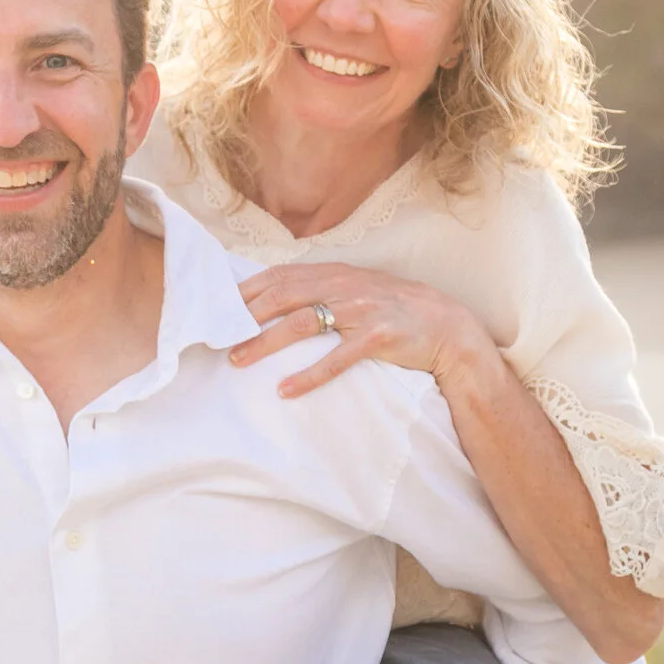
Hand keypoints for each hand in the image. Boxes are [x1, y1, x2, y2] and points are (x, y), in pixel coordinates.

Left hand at [230, 262, 496, 398]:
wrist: (446, 326)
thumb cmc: (393, 309)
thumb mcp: (356, 289)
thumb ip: (320, 289)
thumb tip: (273, 299)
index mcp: (335, 273)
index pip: (279, 276)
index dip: (246, 291)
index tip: (217, 307)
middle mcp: (344, 286)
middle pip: (283, 296)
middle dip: (246, 316)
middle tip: (217, 336)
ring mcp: (362, 311)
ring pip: (302, 323)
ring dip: (266, 343)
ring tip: (239, 360)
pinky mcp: (378, 339)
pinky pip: (337, 359)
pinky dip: (309, 375)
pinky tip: (286, 391)